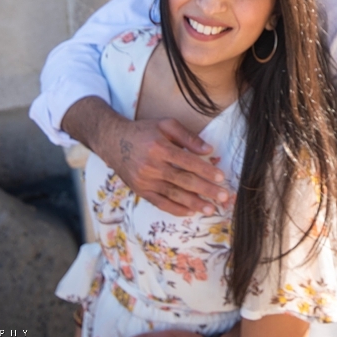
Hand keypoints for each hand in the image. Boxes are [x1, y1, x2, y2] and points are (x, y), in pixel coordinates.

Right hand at [63, 97, 230, 216]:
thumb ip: (188, 136)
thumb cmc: (144, 131)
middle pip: (183, 181)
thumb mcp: (165, 124)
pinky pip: (160, 203)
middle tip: (223, 197)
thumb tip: (209, 149)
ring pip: (174, 195)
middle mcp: (152, 166)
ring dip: (194, 203)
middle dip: (205, 190)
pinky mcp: (141, 190)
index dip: (206, 170)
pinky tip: (190, 212)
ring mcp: (145, 181)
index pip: (188, 162)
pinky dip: (176, 209)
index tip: (221, 177)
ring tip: (210, 209)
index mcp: (160, 148)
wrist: (113, 141)